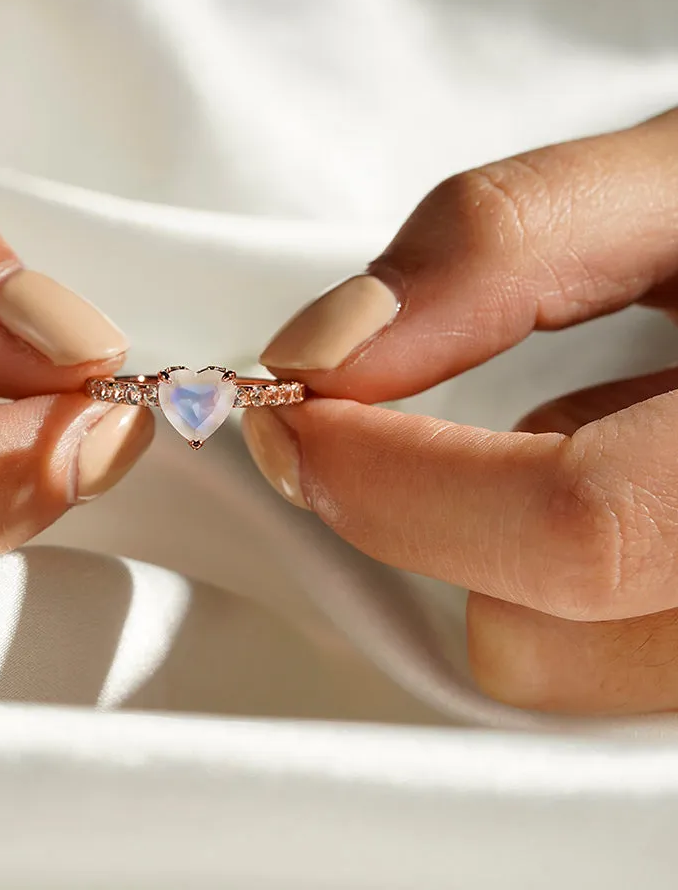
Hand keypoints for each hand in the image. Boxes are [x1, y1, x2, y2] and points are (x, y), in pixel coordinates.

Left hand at [244, 108, 677, 714]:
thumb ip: (505, 241)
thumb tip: (326, 346)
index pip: (571, 527)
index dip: (391, 478)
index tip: (297, 410)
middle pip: (539, 641)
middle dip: (425, 516)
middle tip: (404, 419)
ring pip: (555, 676)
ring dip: (502, 550)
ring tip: (586, 435)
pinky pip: (591, 666)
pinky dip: (559, 581)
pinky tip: (620, 483)